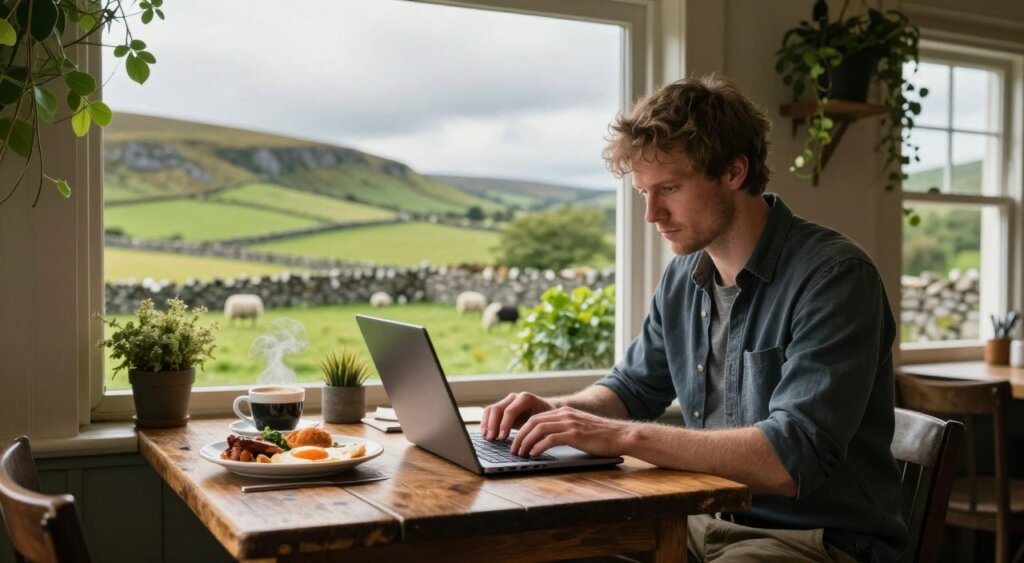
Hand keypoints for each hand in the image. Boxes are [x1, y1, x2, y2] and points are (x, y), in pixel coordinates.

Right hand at [480, 392, 555, 439]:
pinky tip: (485, 434)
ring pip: (491, 410)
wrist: (547, 413)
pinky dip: (485, 423)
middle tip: (492, 439)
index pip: (510, 411)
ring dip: (487, 424)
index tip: (503, 437)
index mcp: (526, 399)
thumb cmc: (548, 420)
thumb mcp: (545, 423)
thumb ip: (537, 431)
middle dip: (493, 425)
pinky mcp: (502, 408)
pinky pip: (489, 413)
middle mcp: (514, 398)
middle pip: (497, 409)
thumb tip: (530, 446)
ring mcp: (507, 401)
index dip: (504, 424)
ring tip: (488, 438)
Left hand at [510, 406, 630, 458]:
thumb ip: (565, 430)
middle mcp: (565, 414)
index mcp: (564, 412)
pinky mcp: (574, 434)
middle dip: (520, 436)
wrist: (621, 435)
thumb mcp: (580, 428)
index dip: (523, 430)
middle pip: (533, 422)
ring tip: (520, 453)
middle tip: (513, 449)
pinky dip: (538, 446)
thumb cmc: (602, 436)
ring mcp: (569, 423)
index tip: (516, 441)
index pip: (536, 418)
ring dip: (525, 442)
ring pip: (538, 429)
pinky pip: (550, 439)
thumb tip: (548, 441)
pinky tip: (533, 454)